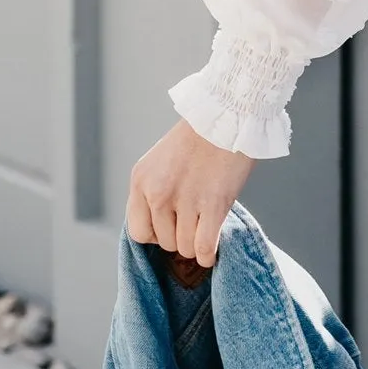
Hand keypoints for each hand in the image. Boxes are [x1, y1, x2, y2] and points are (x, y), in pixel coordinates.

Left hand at [126, 118, 256, 267]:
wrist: (229, 113)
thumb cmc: (200, 136)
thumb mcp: (161, 161)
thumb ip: (154, 192)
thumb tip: (160, 229)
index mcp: (141, 180)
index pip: (138, 231)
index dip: (156, 235)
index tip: (172, 226)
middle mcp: (158, 193)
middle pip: (164, 242)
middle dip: (180, 235)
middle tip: (195, 220)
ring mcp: (185, 200)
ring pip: (185, 247)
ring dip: (196, 243)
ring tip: (206, 227)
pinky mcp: (213, 205)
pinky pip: (204, 247)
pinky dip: (208, 255)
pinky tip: (212, 251)